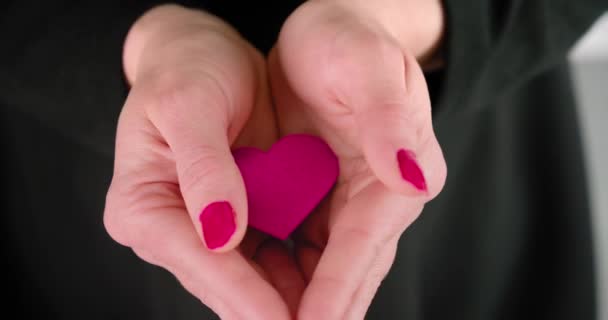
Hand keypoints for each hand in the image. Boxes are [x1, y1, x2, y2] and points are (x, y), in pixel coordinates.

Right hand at [104, 5, 303, 318]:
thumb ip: (203, 169)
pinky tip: (326, 286)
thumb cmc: (186, 68)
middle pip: (225, 284)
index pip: (203, 263)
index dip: (249, 298)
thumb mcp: (188, 104)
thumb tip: (219, 235)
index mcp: (142, 205)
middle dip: (273, 311)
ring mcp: (199, 228)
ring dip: (290, 301)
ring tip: (332, 314)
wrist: (200, 54)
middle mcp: (168, 227)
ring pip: (249, 281)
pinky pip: (266, 258)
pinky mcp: (230, 221)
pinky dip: (296, 274)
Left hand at [268, 1, 446, 317]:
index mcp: (397, 174)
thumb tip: (412, 179)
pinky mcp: (327, 198)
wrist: (332, 30)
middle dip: (317, 313)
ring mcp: (353, 202)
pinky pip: (306, 250)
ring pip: (326, 269)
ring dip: (297, 304)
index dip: (334, 293)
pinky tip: (261, 295)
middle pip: (348, 272)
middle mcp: (380, 198)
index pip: (361, 248)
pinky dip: (286, 277)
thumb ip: (390, 122)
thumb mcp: (367, 66)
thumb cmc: (349, 39)